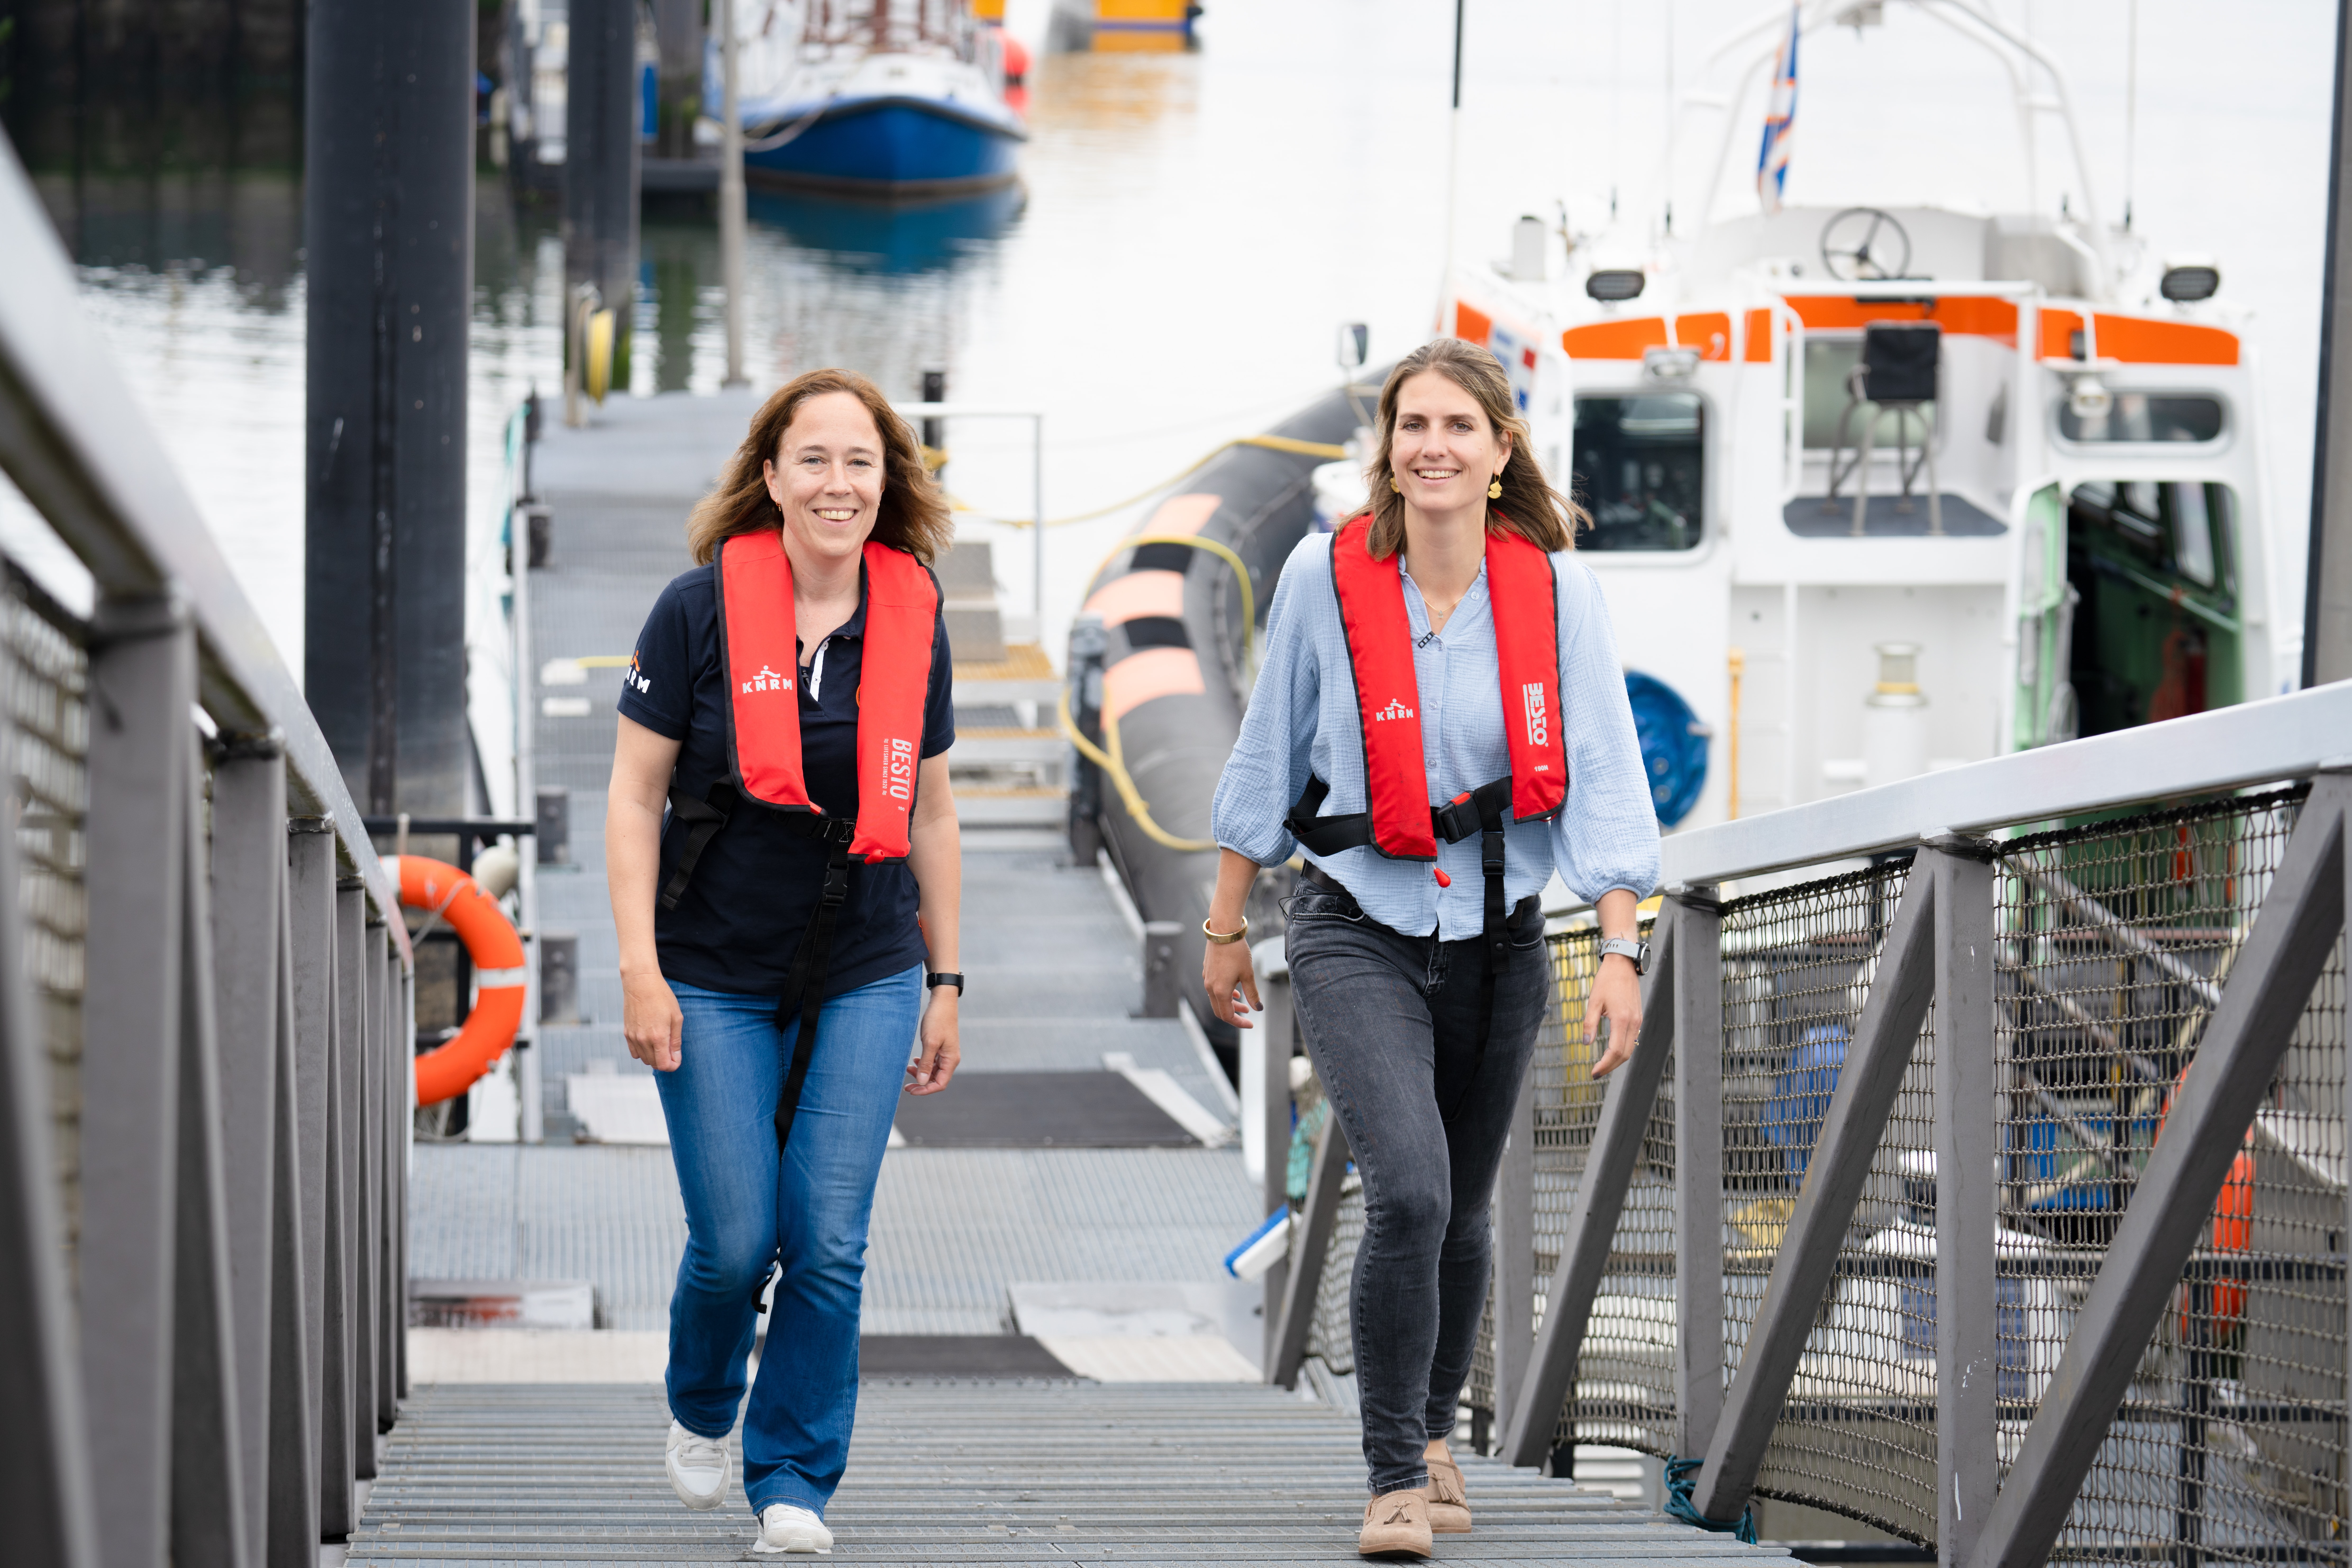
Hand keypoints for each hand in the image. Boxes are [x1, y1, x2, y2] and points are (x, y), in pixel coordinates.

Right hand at [622, 968, 683, 1071]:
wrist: (640, 983)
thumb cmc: (662, 997)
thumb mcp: (676, 1018)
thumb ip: (676, 1041)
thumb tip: (676, 1058)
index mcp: (658, 1037)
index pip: (664, 1065)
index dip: (673, 1066)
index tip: (677, 1060)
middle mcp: (643, 1040)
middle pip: (654, 1064)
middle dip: (665, 1062)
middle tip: (672, 1051)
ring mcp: (633, 1037)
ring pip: (644, 1059)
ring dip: (654, 1057)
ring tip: (662, 1043)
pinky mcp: (626, 1033)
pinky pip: (634, 1052)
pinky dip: (643, 1052)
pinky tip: (650, 1042)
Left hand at [906, 987, 959, 1094]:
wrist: (942, 1002)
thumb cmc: (938, 1020)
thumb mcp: (930, 1043)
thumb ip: (926, 1064)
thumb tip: (922, 1082)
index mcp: (951, 1060)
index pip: (940, 1084)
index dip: (926, 1090)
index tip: (911, 1090)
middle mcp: (950, 1059)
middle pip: (936, 1079)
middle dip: (922, 1083)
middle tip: (906, 1085)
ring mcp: (946, 1053)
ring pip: (933, 1071)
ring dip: (921, 1073)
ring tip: (908, 1069)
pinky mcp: (941, 1047)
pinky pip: (933, 1062)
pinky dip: (923, 1064)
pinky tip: (915, 1061)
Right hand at [1202, 933, 1259, 1027]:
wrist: (1223, 932)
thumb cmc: (1236, 952)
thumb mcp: (1248, 974)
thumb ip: (1252, 993)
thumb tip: (1258, 1008)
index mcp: (1220, 991)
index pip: (1228, 1016)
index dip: (1239, 1023)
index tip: (1251, 1024)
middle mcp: (1210, 987)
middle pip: (1220, 1010)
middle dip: (1234, 1015)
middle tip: (1247, 1015)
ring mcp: (1207, 979)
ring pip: (1217, 1000)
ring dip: (1230, 1004)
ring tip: (1243, 1003)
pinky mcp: (1207, 971)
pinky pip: (1214, 989)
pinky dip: (1224, 994)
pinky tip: (1235, 989)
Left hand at [1586, 951, 1641, 1078]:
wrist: (1623, 965)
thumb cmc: (1606, 981)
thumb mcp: (1593, 1001)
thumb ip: (1589, 1023)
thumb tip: (1585, 1043)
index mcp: (1622, 1020)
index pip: (1615, 1051)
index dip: (1605, 1065)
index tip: (1593, 1073)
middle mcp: (1633, 1023)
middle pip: (1625, 1055)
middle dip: (1610, 1066)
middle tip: (1596, 1073)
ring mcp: (1638, 1021)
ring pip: (1630, 1049)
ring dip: (1617, 1060)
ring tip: (1602, 1065)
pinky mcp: (1638, 1018)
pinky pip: (1632, 1040)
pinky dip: (1622, 1050)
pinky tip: (1611, 1052)